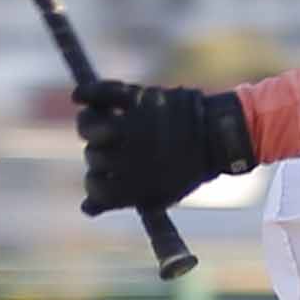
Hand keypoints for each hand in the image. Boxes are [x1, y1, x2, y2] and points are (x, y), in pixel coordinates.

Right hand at [76, 81, 251, 218]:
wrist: (221, 137)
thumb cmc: (189, 168)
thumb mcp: (158, 195)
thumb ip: (120, 199)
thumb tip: (85, 208)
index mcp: (134, 185)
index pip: (95, 187)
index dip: (95, 184)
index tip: (101, 177)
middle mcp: (128, 155)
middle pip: (93, 156)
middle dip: (98, 154)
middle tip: (110, 149)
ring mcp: (132, 125)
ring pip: (88, 125)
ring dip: (88, 125)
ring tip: (95, 123)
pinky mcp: (138, 97)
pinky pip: (103, 91)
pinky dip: (87, 92)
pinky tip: (79, 96)